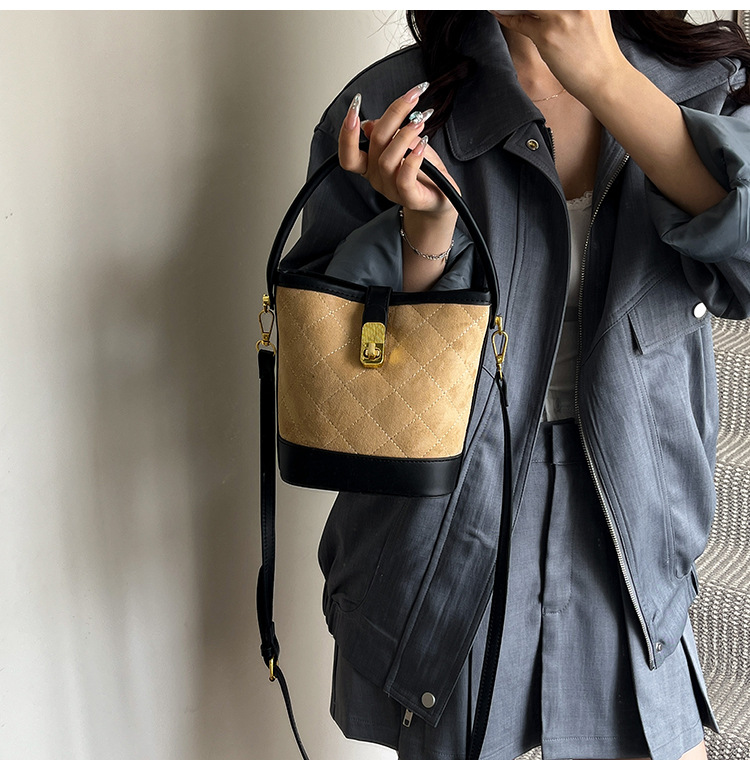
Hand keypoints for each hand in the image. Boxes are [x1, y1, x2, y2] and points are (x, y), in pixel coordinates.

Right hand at [338, 84, 458, 220]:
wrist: (441, 196)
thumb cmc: (424, 170)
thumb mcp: (405, 145)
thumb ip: (388, 134)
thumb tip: (368, 124)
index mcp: (370, 166)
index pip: (348, 154)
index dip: (346, 131)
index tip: (356, 103)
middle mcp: (377, 178)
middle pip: (375, 142)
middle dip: (393, 114)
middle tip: (412, 97)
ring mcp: (392, 190)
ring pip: (387, 159)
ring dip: (405, 134)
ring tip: (421, 120)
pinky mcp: (410, 198)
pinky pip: (405, 178)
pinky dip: (413, 158)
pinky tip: (423, 143)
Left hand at [494, 11, 629, 102]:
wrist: (605, 79)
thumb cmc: (597, 51)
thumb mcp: (592, 14)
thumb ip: (571, 4)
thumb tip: (540, 3)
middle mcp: (575, 1)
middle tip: (512, 0)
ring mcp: (560, 16)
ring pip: (527, 1)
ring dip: (512, 2)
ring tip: (501, 2)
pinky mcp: (547, 36)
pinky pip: (520, 21)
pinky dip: (507, 17)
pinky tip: (500, 13)